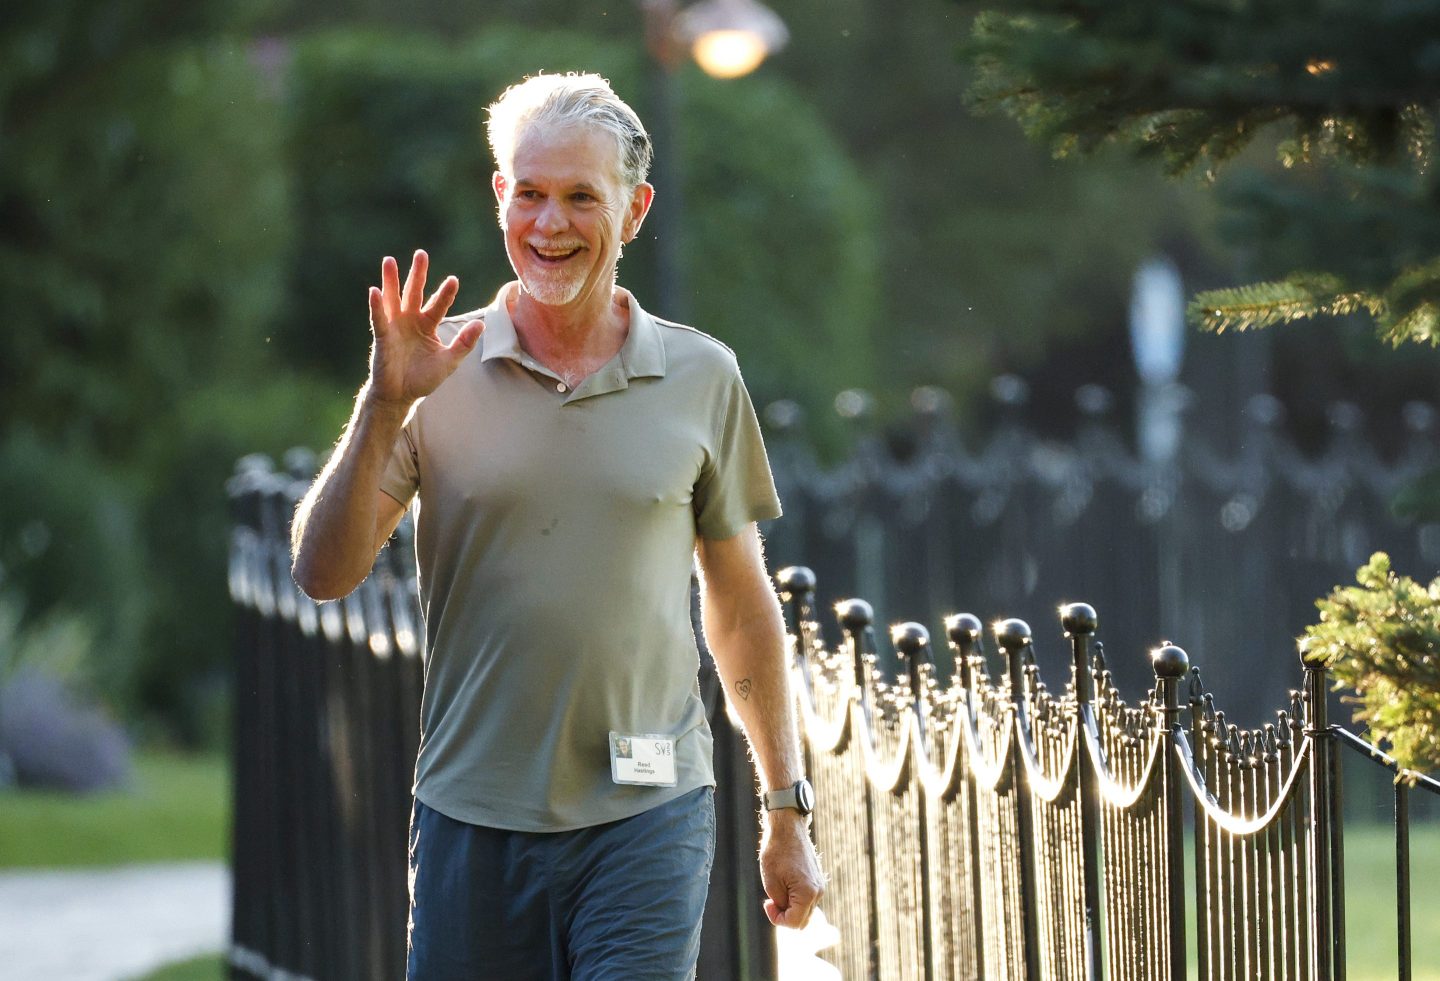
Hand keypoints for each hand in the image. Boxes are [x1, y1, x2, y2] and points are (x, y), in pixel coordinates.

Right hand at [366, 250, 483, 405]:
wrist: (401, 396)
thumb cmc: (423, 378)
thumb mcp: (449, 361)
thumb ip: (464, 343)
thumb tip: (481, 323)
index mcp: (427, 325)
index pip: (438, 304)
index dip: (445, 293)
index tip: (453, 280)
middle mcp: (410, 321)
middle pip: (415, 292)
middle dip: (417, 273)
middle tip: (421, 254)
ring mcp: (395, 327)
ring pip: (393, 298)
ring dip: (391, 280)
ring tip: (389, 260)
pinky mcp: (383, 337)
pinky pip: (379, 318)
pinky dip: (376, 305)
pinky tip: (375, 290)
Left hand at [759, 814, 825, 928]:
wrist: (787, 828)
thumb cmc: (776, 853)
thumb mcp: (771, 883)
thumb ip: (780, 904)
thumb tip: (786, 913)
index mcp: (808, 893)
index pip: (794, 923)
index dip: (777, 919)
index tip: (767, 904)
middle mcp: (818, 892)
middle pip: (803, 921)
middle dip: (785, 916)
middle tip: (771, 902)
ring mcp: (820, 885)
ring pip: (805, 911)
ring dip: (791, 908)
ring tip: (777, 891)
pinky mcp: (817, 880)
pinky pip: (808, 899)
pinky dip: (796, 900)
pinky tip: (785, 886)